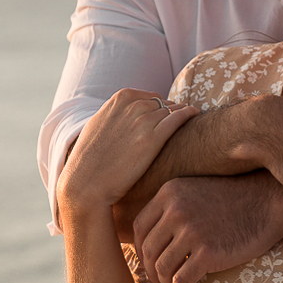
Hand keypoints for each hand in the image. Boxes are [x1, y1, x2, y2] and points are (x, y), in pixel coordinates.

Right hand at [58, 89, 197, 216]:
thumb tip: (131, 108)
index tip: (164, 119)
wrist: (86, 185)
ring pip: (173, 109)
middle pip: (163, 103)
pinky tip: (196, 115)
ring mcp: (144, 120)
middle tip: (179, 124)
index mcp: (119, 98)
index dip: (159, 109)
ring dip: (181, 114)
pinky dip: (189, 113)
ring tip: (190, 123)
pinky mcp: (153, 138)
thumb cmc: (91, 160)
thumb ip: (116, 113)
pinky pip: (180, 117)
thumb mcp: (99, 125)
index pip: (150, 97)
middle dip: (171, 112)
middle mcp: (133, 105)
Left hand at [133, 171, 282, 282]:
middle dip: (151, 271)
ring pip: (161, 269)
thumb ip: (172, 206)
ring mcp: (192, 230)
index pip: (139, 227)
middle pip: (148, 250)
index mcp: (171, 191)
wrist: (270, 201)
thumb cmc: (234, 199)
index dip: (141, 249)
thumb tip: (146, 238)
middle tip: (162, 281)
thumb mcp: (197, 190)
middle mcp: (176, 208)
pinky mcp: (208, 252)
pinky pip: (180, 281)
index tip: (151, 260)